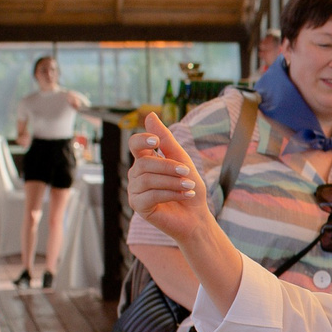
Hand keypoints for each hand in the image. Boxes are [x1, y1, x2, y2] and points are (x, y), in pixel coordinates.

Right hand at [128, 115, 213, 243]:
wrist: (197, 216)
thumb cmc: (189, 187)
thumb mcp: (182, 160)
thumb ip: (165, 139)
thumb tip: (150, 114)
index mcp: (145, 160)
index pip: (134, 144)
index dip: (142, 140)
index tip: (156, 142)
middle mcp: (136, 174)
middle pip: (143, 163)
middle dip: (168, 167)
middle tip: (187, 172)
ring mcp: (135, 191)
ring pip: (147, 179)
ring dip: (173, 182)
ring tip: (189, 187)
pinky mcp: (138, 206)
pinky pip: (149, 195)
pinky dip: (170, 194)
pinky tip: (185, 196)